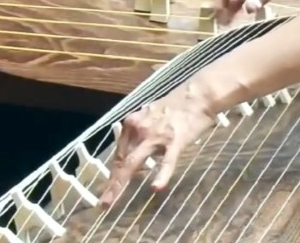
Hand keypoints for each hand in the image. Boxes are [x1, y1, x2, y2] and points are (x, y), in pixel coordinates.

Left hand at [100, 85, 216, 208]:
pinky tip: (156, 187)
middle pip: (122, 161)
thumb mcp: (148, 117)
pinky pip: (167, 161)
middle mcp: (138, 130)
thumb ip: (138, 133)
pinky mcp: (175, 141)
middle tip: (104, 203)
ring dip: (121, 184)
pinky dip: (161, 174)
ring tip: (113, 201)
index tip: (105, 190)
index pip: (119, 154)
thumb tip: (131, 150)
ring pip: (135, 162)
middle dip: (112, 184)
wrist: (196, 96)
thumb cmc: (174, 108)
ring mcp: (156, 136)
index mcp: (131, 125)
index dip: (112, 174)